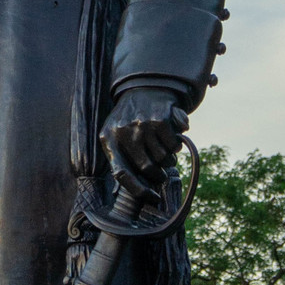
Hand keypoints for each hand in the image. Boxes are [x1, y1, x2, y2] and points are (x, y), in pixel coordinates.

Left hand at [99, 87, 189, 202]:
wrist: (142, 86)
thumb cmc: (129, 118)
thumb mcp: (116, 134)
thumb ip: (122, 159)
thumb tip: (143, 191)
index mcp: (108, 139)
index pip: (121, 174)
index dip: (139, 190)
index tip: (154, 198)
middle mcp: (123, 132)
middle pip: (147, 168)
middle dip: (159, 174)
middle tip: (163, 171)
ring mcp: (141, 125)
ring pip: (163, 158)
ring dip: (168, 158)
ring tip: (164, 149)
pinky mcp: (159, 119)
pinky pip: (174, 145)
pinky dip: (176, 145)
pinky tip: (171, 136)